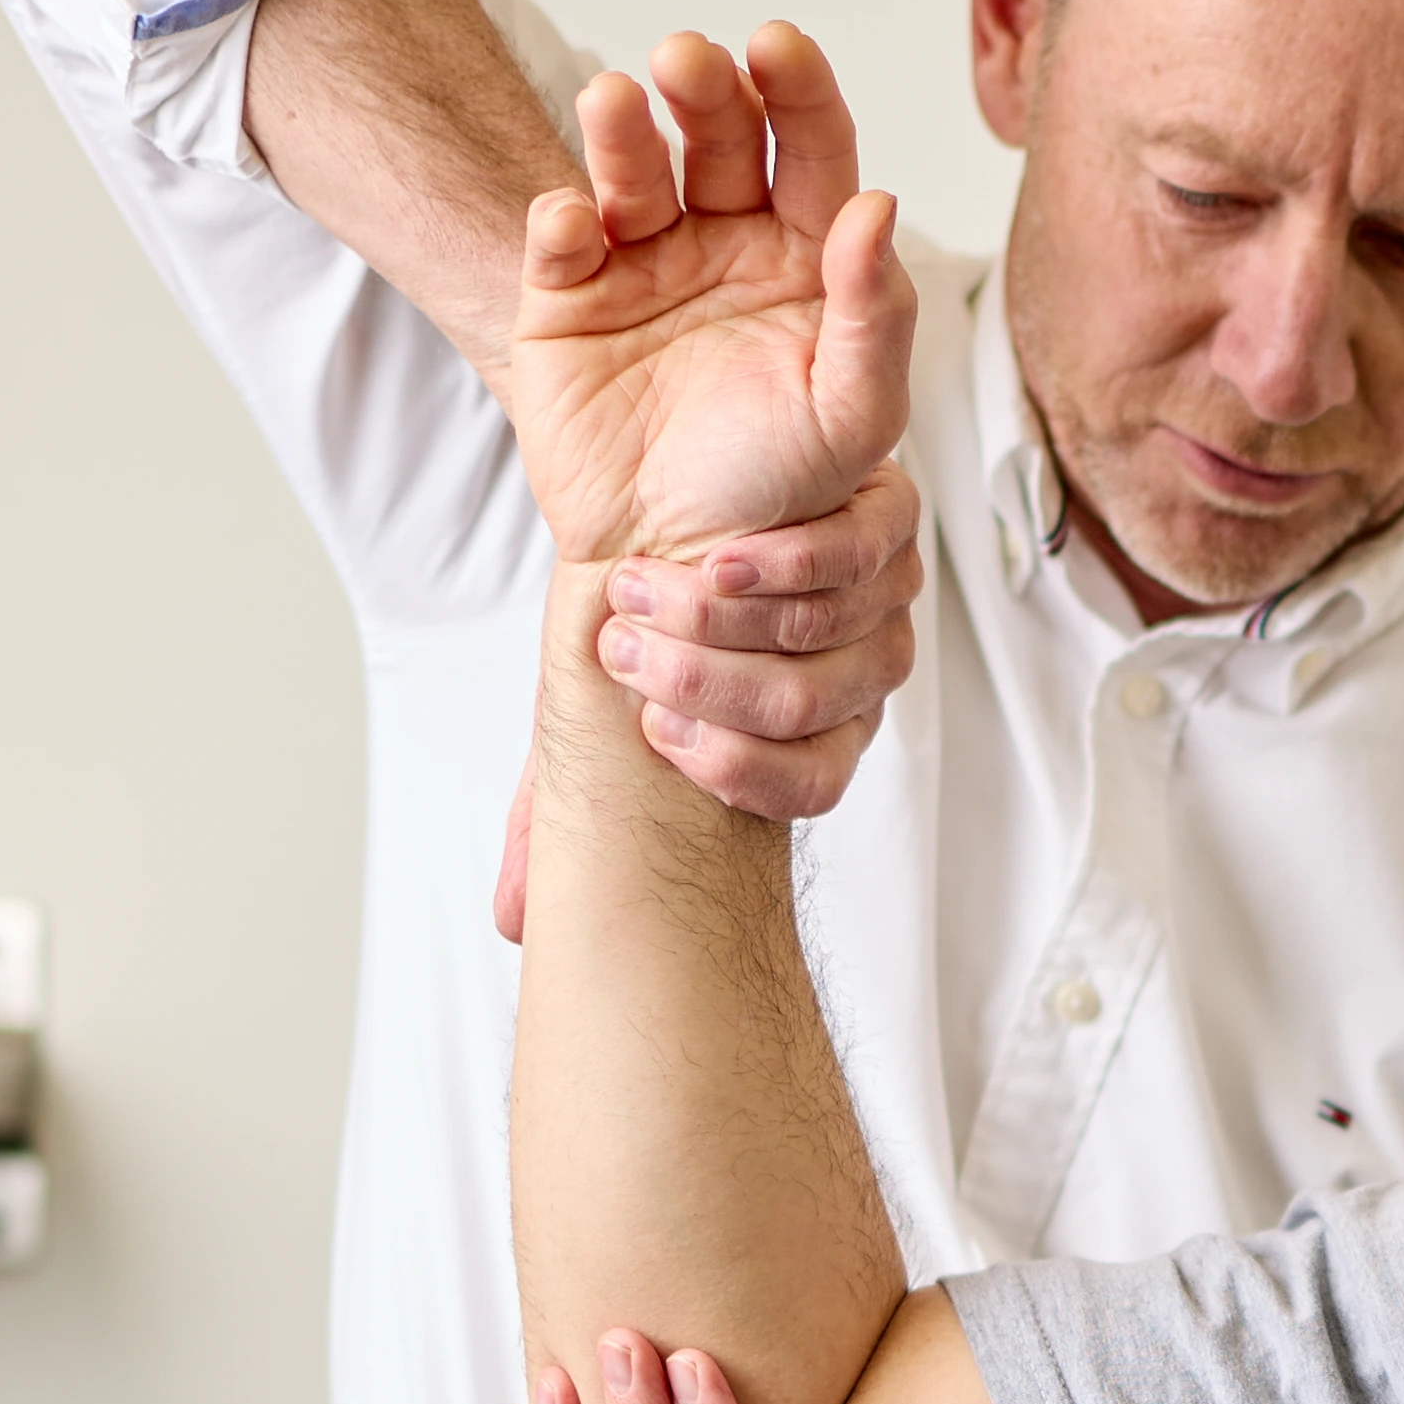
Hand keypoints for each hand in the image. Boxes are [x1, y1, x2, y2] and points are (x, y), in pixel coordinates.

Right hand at [485, 22, 912, 567]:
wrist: (684, 565)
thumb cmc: (783, 488)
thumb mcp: (854, 413)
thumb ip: (873, 313)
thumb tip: (877, 205)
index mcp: (807, 252)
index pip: (812, 149)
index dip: (800, 90)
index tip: (777, 46)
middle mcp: (725, 240)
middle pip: (719, 139)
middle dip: (703, 90)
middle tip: (685, 60)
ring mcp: (640, 262)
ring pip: (632, 171)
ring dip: (620, 131)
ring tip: (613, 99)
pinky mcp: (565, 298)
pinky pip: (559, 242)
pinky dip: (561, 221)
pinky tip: (574, 219)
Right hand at [557, 479, 918, 841]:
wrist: (651, 483)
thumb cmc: (633, 612)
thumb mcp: (590, 713)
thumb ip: (562, 804)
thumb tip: (516, 920)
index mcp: (813, 735)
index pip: (812, 785)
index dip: (737, 769)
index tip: (655, 734)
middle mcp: (860, 672)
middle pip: (809, 704)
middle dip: (704, 686)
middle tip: (623, 654)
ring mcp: (883, 597)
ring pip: (827, 634)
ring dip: (722, 622)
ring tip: (641, 594)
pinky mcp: (886, 520)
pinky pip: (855, 556)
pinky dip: (778, 565)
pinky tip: (715, 559)